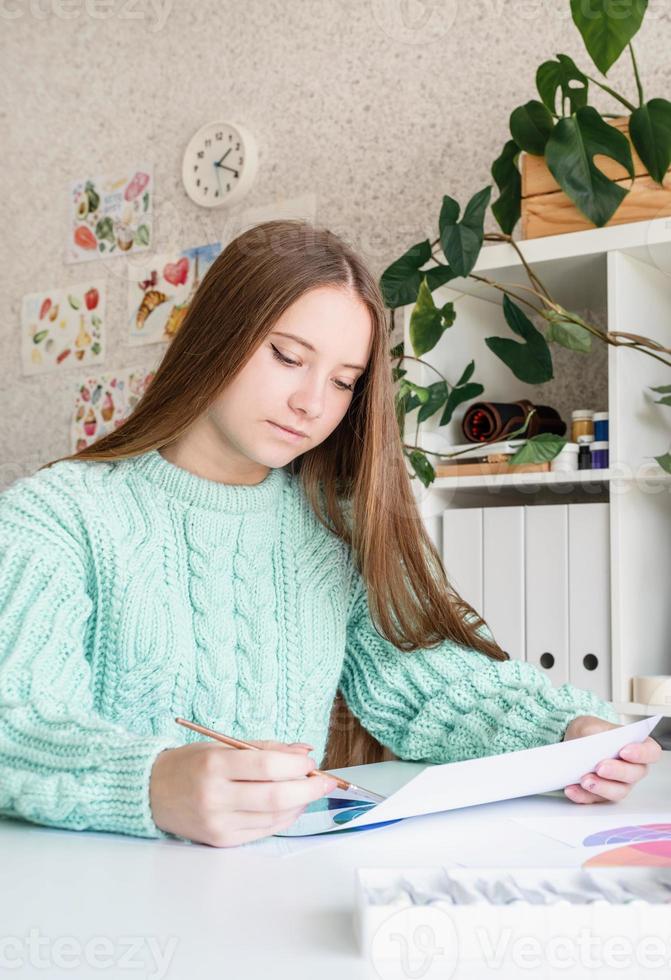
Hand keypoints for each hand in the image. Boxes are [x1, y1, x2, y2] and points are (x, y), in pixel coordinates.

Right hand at [149, 738, 337, 846]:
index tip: (310, 763)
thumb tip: (304, 752)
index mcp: (214, 765)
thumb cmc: (189, 764)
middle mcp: (215, 797)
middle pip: (276, 797)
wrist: (151, 792)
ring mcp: (218, 823)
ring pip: (274, 818)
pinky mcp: (220, 840)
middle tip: (323, 781)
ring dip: (299, 805)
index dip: (296, 766)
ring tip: (307, 791)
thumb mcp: (222, 745)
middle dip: (308, 789)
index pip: (267, 766)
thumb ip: (265, 748)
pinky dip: (282, 819)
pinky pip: (262, 831)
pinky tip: (289, 807)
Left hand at [562, 714, 661, 803]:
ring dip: (601, 787)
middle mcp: (632, 768)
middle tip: (600, 767)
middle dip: (616, 772)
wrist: (575, 742)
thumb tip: (593, 747)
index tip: (624, 751)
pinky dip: (582, 795)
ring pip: (617, 791)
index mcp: (637, 747)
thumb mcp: (591, 726)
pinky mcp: (602, 795)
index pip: (650, 752)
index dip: (641, 754)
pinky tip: (571, 789)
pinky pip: (595, 799)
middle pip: (633, 775)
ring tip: (584, 780)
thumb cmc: (591, 733)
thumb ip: (595, 735)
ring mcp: (619, 784)